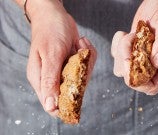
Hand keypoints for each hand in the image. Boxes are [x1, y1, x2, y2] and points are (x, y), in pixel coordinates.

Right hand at [26, 0, 95, 115]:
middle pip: (73, 90)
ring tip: (79, 44)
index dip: (66, 105)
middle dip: (82, 73)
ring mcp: (65, 71)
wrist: (55, 15)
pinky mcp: (74, 64)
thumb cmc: (49, 32)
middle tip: (78, 54)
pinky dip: (88, 53)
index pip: (52, 104)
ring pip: (84, 77)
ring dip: (86, 60)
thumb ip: (50, 80)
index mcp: (41, 79)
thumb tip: (50, 107)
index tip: (78, 90)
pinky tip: (81, 43)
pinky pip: (88, 65)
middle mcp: (53, 78)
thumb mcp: (51, 55)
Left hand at [111, 0, 157, 94]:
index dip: (140, 82)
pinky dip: (116, 45)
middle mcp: (151, 66)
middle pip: (131, 79)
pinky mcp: (128, 52)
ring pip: (120, 68)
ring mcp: (138, 60)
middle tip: (132, 40)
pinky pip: (115, 56)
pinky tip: (125, 34)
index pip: (151, 87)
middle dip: (126, 61)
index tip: (133, 64)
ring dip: (121, 51)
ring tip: (131, 35)